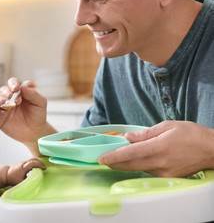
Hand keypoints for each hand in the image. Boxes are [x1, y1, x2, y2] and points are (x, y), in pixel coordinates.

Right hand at [0, 78, 55, 154]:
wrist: (35, 132)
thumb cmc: (38, 115)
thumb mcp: (40, 103)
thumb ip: (33, 94)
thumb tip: (22, 86)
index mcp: (19, 92)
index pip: (13, 82)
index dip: (13, 83)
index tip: (16, 88)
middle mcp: (9, 98)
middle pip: (2, 90)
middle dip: (5, 91)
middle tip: (10, 96)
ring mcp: (3, 107)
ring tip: (5, 104)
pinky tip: (2, 114)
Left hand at [6, 158, 45, 185]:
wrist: (6, 174)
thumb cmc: (13, 178)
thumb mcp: (21, 182)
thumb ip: (28, 181)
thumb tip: (35, 182)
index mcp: (23, 167)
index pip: (32, 163)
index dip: (39, 165)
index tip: (44, 168)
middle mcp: (23, 163)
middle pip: (33, 159)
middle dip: (40, 162)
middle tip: (44, 168)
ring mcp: (23, 162)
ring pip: (32, 159)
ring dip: (38, 162)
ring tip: (42, 168)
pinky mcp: (23, 163)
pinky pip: (31, 161)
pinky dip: (35, 163)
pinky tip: (38, 167)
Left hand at [98, 121, 213, 176]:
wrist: (212, 150)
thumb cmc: (192, 135)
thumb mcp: (168, 126)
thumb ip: (145, 133)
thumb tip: (128, 137)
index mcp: (158, 147)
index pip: (130, 154)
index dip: (114, 157)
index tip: (101, 159)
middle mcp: (159, 162)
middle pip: (130, 165)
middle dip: (114, 163)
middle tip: (103, 160)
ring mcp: (164, 172)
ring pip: (138, 169)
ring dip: (126, 164)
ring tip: (116, 157)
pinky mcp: (168, 178)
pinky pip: (148, 172)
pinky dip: (139, 166)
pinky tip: (135, 160)